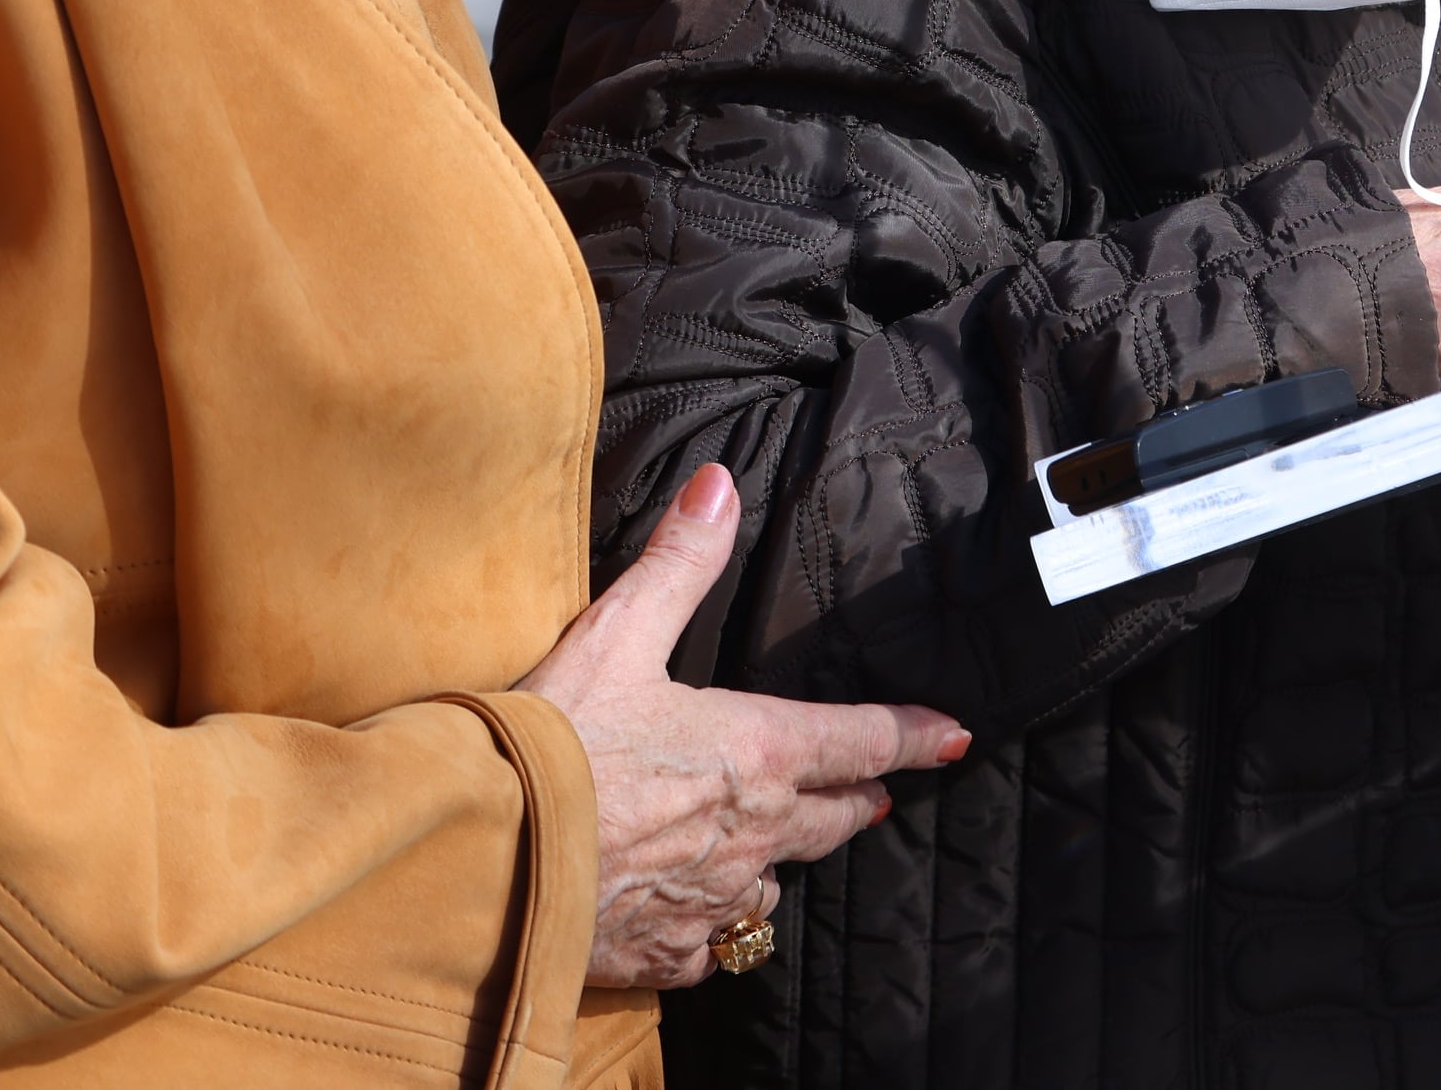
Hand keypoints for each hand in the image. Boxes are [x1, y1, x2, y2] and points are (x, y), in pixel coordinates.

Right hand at [515, 465, 969, 988]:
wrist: (486, 861)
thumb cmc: (553, 744)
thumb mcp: (617, 634)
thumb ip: (677, 563)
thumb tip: (719, 486)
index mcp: (758, 751)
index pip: (863, 740)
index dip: (914, 735)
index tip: (955, 737)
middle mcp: (754, 831)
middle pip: (832, 820)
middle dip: (854, 803)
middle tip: (874, 796)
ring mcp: (713, 899)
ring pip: (771, 886)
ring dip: (778, 864)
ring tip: (776, 854)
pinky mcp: (664, 953)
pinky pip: (711, 946)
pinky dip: (711, 929)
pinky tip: (699, 920)